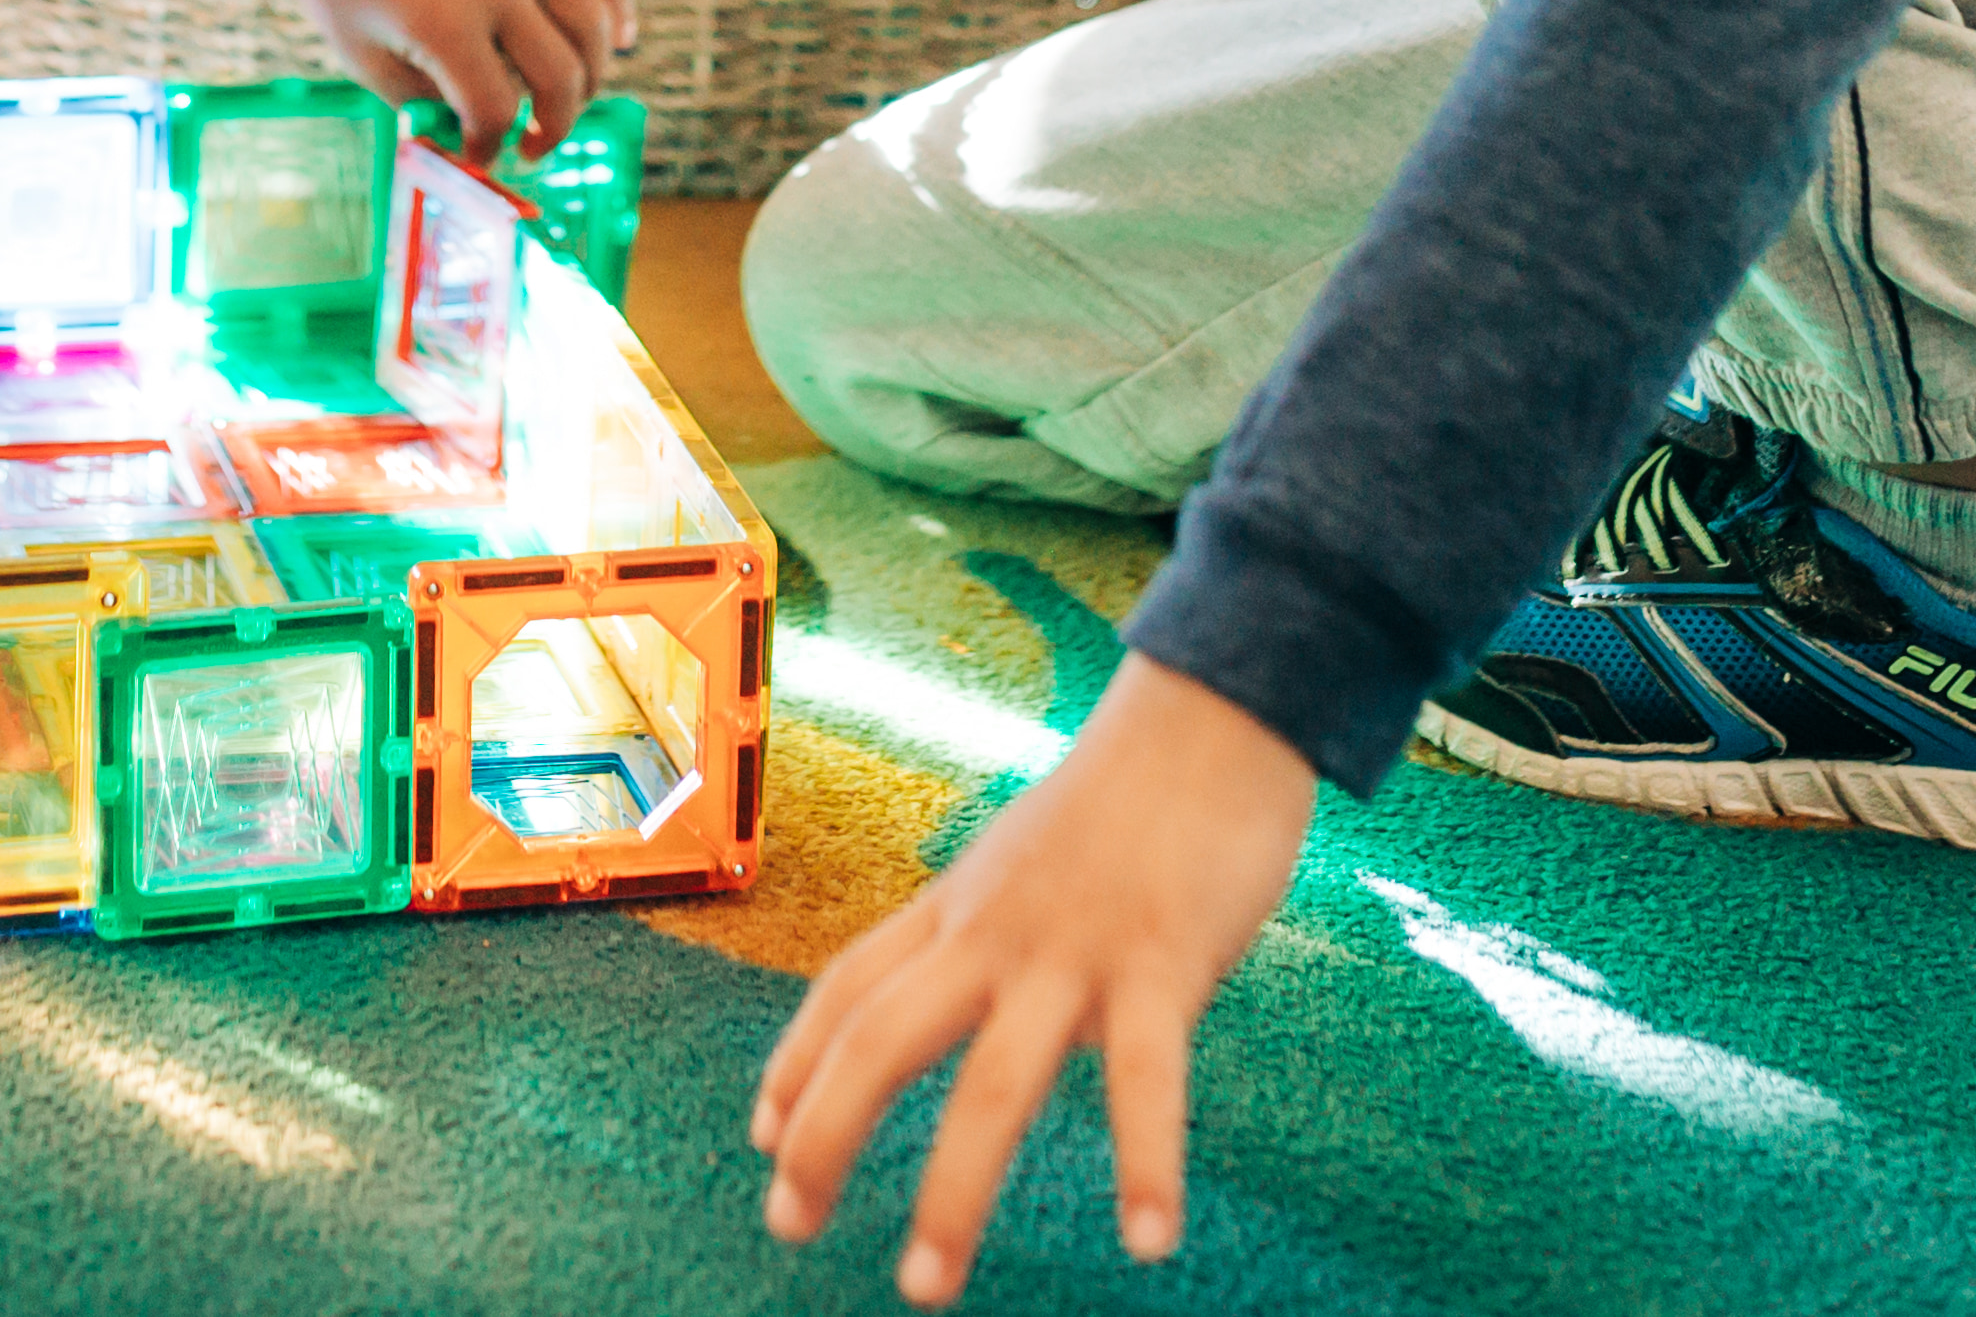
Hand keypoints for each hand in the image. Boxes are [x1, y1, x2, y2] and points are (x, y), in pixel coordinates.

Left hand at [282, 0, 637, 158]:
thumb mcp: (361, 56)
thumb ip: (421, 103)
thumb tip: (472, 135)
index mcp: (441, 20)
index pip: (495, 110)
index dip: (490, 147)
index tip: (478, 154)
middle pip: (560, 76)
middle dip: (554, 127)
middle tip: (532, 145)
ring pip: (593, 22)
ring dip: (591, 76)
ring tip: (567, 100)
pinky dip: (617, 2)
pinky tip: (619, 39)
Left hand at [754, 655, 1315, 1302]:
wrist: (1211, 715)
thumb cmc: (1127, 796)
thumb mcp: (1025, 856)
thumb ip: (991, 927)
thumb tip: (974, 997)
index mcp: (959, 905)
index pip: (848, 987)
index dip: (796, 1063)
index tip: (764, 1136)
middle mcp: (993, 933)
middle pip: (879, 1040)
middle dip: (826, 1138)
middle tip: (787, 1225)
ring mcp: (1072, 951)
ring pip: (992, 1087)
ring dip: (954, 1195)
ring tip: (923, 1287)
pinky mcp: (1161, 965)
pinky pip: (1146, 1082)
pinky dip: (1148, 1166)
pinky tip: (1149, 1241)